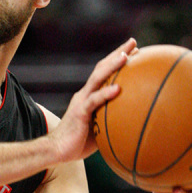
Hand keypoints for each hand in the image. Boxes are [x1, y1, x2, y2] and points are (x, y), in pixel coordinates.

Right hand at [50, 38, 136, 162]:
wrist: (56, 150)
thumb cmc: (79, 143)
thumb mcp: (100, 129)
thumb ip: (112, 120)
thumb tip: (135, 122)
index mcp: (89, 96)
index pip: (104, 73)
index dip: (117, 60)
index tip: (134, 51)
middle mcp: (84, 94)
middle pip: (102, 68)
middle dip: (118, 53)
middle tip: (133, 42)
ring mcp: (81, 101)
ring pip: (97, 78)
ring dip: (112, 65)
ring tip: (126, 55)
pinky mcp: (80, 112)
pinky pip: (94, 101)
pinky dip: (106, 93)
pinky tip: (118, 88)